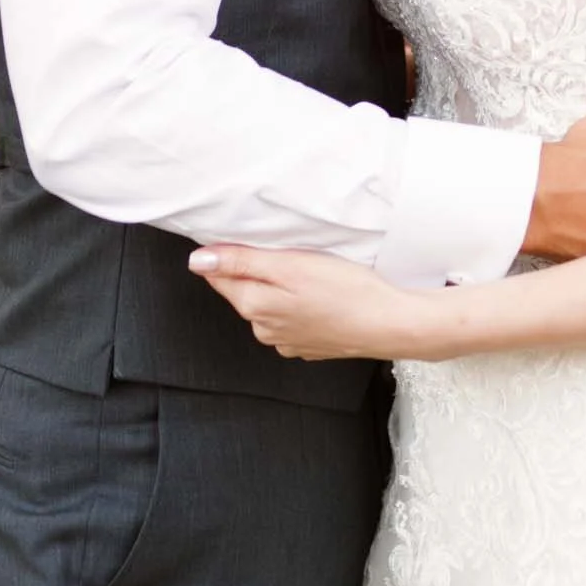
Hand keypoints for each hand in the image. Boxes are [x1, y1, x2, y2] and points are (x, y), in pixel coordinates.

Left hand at [190, 246, 432, 361]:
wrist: (388, 323)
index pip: (221, 276)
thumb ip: (241, 262)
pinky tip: (321, 296)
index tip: (255, 241)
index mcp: (254, 306)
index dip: (232, 253)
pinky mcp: (309, 345)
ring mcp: (287, 340)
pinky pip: (292, 319)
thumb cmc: (344, 290)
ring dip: (281, 288)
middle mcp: (264, 329)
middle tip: (291, 252)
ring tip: (310, 273)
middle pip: (245, 290)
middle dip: (259, 270)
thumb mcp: (289, 264)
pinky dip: (301, 305)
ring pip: (270, 305)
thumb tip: (198, 261)